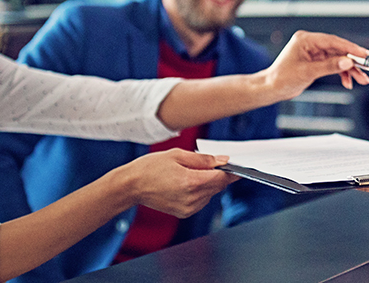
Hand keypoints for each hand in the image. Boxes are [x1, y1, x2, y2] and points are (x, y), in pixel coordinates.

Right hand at [114, 149, 239, 217]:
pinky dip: (200, 192)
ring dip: (208, 183)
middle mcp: (192, 198)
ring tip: (190, 174)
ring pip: (211, 194)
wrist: (132, 186)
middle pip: (218, 186)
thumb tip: (222, 160)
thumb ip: (203, 159)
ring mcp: (188, 208)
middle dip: (218, 175)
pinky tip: (186, 184)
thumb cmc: (150, 168)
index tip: (236, 166)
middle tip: (209, 164)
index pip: (221, 178)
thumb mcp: (177, 155)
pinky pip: (201, 201)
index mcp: (191, 182)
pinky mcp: (184, 213)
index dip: (230, 171)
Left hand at [262, 30, 368, 99]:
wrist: (272, 88)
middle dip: (353, 61)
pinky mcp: (316, 61)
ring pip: (338, 58)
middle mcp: (311, 43)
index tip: (363, 54)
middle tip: (367, 69)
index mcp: (306, 39)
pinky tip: (348, 82)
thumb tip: (347, 62)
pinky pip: (333, 65)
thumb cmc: (282, 78)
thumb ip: (328, 67)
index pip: (333, 41)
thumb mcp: (307, 73)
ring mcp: (314, 52)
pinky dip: (341, 73)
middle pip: (338, 50)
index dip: (350, 48)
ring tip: (361, 80)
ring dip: (350, 69)